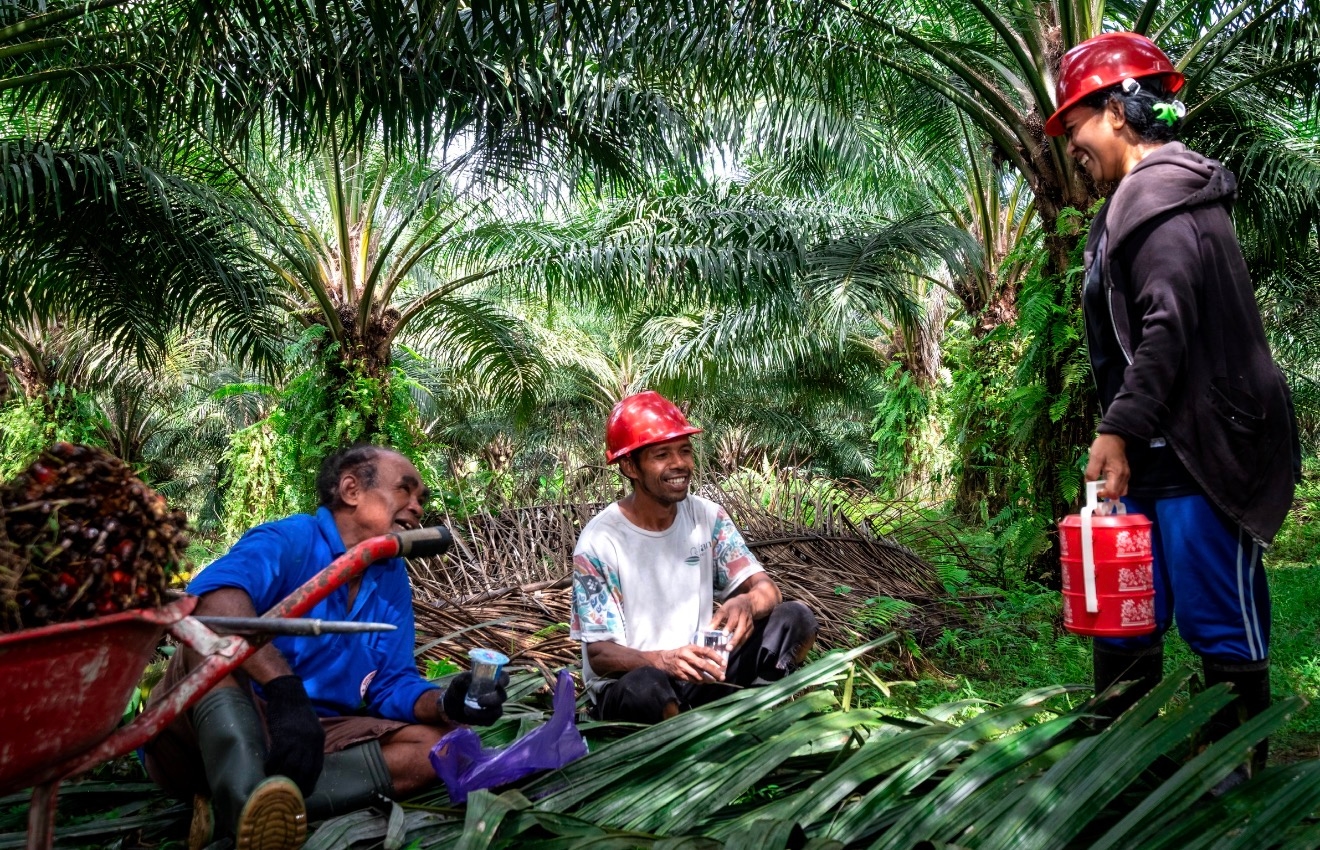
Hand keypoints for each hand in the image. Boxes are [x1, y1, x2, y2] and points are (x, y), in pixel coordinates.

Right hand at [261, 676, 324, 794]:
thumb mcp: (308, 728)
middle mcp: (311, 742)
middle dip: (295, 786)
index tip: (302, 794)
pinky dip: (270, 766)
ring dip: (281, 778)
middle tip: (285, 794)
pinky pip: (276, 758)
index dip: (309, 783)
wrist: (287, 692)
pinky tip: (265, 769)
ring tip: (273, 784)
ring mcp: (298, 740)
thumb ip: (307, 745)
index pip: (317, 769)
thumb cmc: (295, 710)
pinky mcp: (283, 736)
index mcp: (319, 741)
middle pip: (304, 772)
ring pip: (290, 768)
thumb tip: (299, 764)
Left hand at [442, 670, 509, 725]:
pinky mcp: (489, 718)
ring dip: (483, 713)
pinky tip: (469, 716)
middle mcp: (495, 693)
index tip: (497, 684)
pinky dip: (479, 720)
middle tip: (479, 701)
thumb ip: (463, 679)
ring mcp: (494, 707)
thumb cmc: (458, 690)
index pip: (504, 678)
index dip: (504, 681)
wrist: (451, 706)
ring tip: (467, 710)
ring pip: (497, 712)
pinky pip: (490, 721)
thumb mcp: (458, 682)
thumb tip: (470, 680)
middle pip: (503, 697)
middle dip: (492, 700)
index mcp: (491, 680)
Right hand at [655, 645, 725, 682]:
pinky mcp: (679, 674)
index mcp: (690, 648)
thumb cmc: (679, 654)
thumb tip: (715, 662)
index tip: (724, 664)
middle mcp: (686, 656)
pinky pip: (692, 680)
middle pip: (703, 664)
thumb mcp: (689, 650)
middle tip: (722, 676)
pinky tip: (703, 681)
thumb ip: (700, 654)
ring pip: (698, 674)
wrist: (662, 660)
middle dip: (714, 671)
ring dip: (708, 679)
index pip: (706, 651)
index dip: (716, 657)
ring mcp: (682, 666)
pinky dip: (699, 682)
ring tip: (714, 680)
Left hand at [711, 596, 755, 649]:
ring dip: (737, 642)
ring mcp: (749, 623)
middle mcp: (744, 617)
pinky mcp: (751, 628)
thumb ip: (716, 620)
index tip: (724, 634)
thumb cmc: (732, 607)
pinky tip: (735, 647)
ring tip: (730, 649)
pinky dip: (741, 642)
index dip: (729, 627)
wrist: (747, 603)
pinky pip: (747, 637)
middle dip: (735, 639)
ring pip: (744, 634)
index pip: (733, 619)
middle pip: (741, 628)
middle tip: (728, 647)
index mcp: (735, 610)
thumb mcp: (723, 609)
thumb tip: (707, 630)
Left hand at [1085, 434, 1129, 498]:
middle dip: (1107, 494)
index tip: (1094, 490)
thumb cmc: (1104, 446)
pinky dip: (1113, 487)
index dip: (1103, 494)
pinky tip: (1105, 482)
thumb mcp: (1094, 458)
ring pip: (1121, 492)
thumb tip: (1088, 484)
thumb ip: (1091, 473)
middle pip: (1117, 494)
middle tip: (1096, 489)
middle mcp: (1124, 477)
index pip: (1112, 492)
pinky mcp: (1125, 474)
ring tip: (1100, 486)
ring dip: (1110, 492)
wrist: (1114, 437)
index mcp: (1117, 473)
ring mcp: (1126, 476)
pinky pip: (1121, 486)